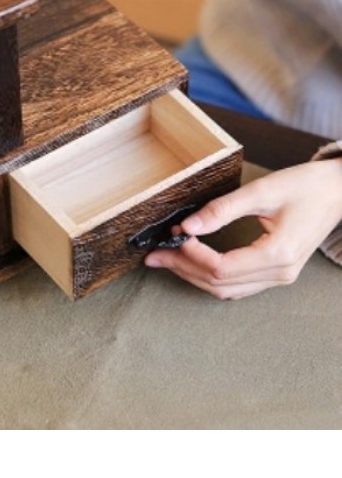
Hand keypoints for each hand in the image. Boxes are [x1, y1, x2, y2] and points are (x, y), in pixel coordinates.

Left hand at [144, 159, 341, 298]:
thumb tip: (186, 225)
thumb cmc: (305, 187)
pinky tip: (192, 262)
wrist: (339, 191)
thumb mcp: (261, 191)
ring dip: (193, 275)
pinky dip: (210, 276)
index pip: (221, 268)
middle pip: (219, 283)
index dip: (190, 255)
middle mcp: (280, 273)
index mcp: (278, 254)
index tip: (171, 236)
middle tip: (154, 254)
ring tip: (165, 258)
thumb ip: (221, 209)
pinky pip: (237, 285)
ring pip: (226, 289)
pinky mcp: (276, 272)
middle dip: (183, 268)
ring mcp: (279, 276)